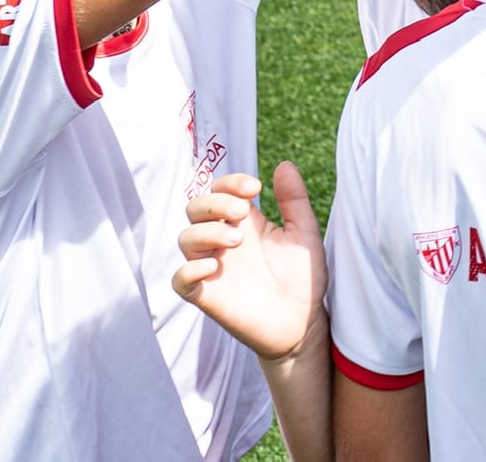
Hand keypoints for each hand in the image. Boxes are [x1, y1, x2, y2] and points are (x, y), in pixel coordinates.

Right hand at [174, 164, 325, 362]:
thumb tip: (283, 164)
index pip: (220, 190)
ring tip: (237, 240)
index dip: (229, 183)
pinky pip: (180, 280)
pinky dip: (190, 270)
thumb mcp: (303, 232)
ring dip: (206, 231)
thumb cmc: (303, 276)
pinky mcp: (207, 296)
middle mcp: (223, 241)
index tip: (254, 187)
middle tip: (242, 213)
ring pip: (186, 239)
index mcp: (245, 223)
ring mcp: (213, 267)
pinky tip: (213, 266)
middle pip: (195, 209)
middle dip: (215, 203)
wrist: (305, 322)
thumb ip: (293, 199)